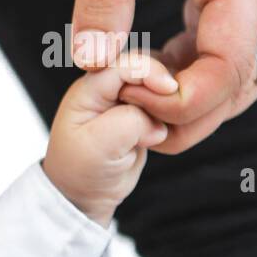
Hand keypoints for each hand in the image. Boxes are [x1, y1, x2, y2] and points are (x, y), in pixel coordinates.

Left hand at [42, 53, 177, 226]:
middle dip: (164, 89)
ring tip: (158, 132)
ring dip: (171, 103)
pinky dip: (175, 114)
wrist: (86, 192)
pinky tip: (165, 133)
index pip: (127, 64)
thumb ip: (130, 122)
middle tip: (164, 119)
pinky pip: (171, 102)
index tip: (170, 90)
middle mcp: (110, 87)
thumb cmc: (80, 170)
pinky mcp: (147, 110)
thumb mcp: (98, 146)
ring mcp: (130, 97)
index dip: (151, 72)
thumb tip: (158, 122)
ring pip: (165, 84)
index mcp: (90, 88)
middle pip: (151, 67)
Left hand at [69, 0, 256, 153]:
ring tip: (137, 102)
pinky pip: (224, 32)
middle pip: (246, 70)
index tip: (131, 100)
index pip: (233, 56)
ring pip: (242, 57)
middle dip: (195, 110)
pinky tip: (148, 71)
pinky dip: (193, 63)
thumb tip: (92, 61)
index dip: (187, 97)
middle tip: (133, 122)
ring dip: (197, 93)